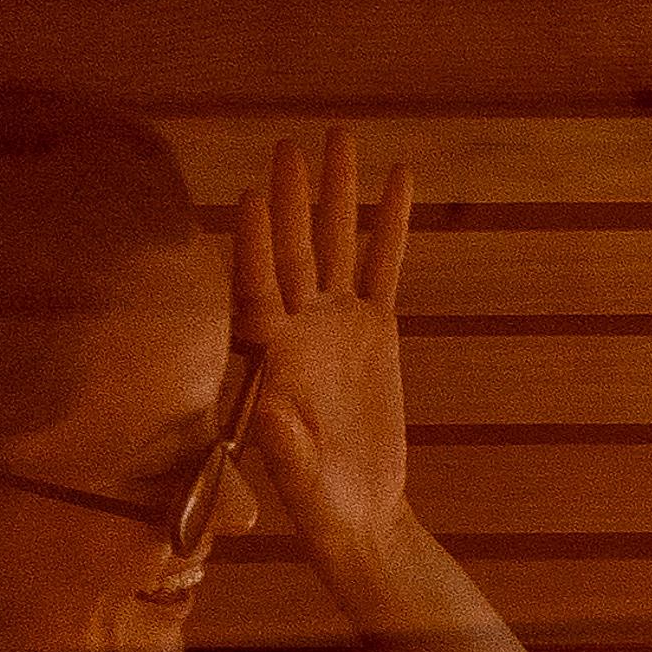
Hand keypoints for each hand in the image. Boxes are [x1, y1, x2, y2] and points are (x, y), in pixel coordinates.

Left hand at [233, 128, 423, 568]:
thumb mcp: (299, 484)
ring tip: (341, 138)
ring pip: (339, 244)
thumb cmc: (318, 505)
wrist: (358, 513)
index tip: (252, 197)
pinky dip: (391, 223)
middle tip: (290, 145)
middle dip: (292, 198)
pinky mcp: (375, 329)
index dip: (255, 244)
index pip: (258, 289)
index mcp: (270, 357)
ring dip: (339, 193)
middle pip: (295, 250)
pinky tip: (400, 178)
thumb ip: (282, 445)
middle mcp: (298, 327)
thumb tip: (268, 404)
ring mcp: (336, 323)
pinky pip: (385, 265)